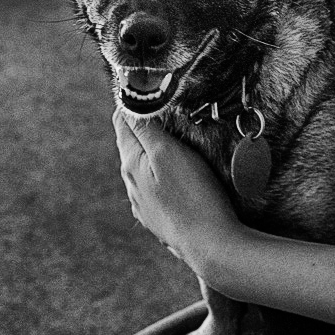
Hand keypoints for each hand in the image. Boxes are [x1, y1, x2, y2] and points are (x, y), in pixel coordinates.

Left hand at [113, 109, 243, 276]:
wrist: (212, 247)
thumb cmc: (193, 195)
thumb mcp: (167, 152)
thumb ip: (145, 128)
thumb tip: (127, 104)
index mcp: (130, 164)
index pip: (121, 122)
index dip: (131, 102)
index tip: (145, 87)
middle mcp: (132, 186)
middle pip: (132, 144)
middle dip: (143, 125)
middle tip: (162, 106)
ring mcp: (145, 206)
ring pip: (144, 168)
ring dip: (154, 151)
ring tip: (173, 137)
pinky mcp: (161, 220)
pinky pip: (157, 189)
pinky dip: (163, 174)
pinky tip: (179, 175)